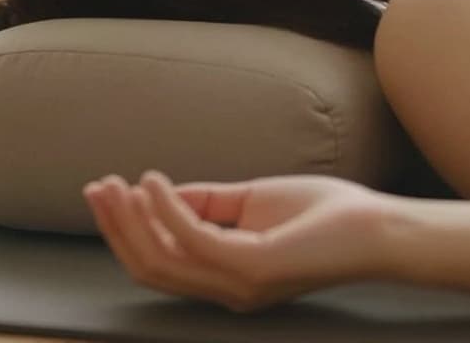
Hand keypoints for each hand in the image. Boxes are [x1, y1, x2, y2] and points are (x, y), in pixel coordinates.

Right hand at [82, 169, 416, 312]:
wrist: (375, 227)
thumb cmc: (321, 214)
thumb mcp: (252, 202)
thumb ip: (208, 203)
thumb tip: (161, 194)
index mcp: (225, 277)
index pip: (160, 263)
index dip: (126, 230)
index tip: (106, 191)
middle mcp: (226, 289)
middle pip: (150, 268)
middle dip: (116, 228)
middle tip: (95, 189)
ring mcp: (238, 283)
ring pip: (162, 261)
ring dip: (131, 220)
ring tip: (114, 184)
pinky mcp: (254, 267)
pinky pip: (194, 239)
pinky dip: (166, 209)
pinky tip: (153, 181)